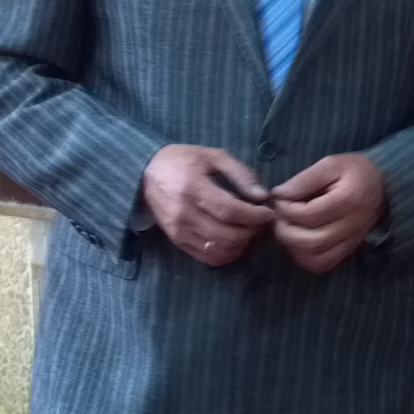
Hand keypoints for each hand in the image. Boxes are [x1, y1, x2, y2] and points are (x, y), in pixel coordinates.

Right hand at [141, 145, 274, 266]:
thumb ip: (240, 173)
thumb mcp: (213, 156)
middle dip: (251, 232)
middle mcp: (183, 213)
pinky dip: (226, 254)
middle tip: (261, 223)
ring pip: (218, 250)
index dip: (254, 216)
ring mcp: (178, 231)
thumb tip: (262, 196)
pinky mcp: (177, 241)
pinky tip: (234, 242)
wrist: (145, 173)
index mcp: (193, 188)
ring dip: (241, 245)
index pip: (230, 211)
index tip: (268, 213)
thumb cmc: (183, 161)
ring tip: (249, 231)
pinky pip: (206, 258)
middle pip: (226, 235)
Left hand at [271, 154, 386, 274]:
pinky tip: (300, 241)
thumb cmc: (354, 171)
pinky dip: (305, 257)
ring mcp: (351, 241)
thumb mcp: (330, 164)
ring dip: (293, 246)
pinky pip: (323, 264)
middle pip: (310, 242)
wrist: (383, 185)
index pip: (308, 215)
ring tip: (289, 228)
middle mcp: (352, 225)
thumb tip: (279, 194)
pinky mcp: (349, 250)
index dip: (286, 209)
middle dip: (285, 231)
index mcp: (348, 200)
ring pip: (315, 258)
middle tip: (280, 216)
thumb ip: (304, 179)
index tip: (280, 198)